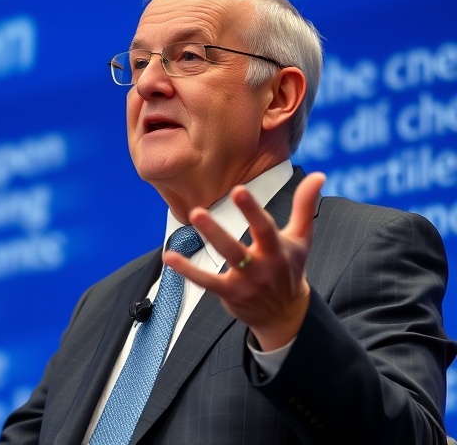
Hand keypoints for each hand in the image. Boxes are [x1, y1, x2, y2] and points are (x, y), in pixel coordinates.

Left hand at [164, 172, 325, 350]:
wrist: (286, 314)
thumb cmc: (290, 268)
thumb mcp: (301, 239)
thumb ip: (305, 206)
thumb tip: (319, 175)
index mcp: (278, 250)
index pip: (264, 228)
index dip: (251, 210)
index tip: (238, 190)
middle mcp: (261, 267)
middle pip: (236, 248)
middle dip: (217, 231)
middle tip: (196, 211)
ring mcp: (244, 282)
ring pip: (222, 260)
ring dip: (205, 242)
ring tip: (190, 220)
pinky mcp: (229, 293)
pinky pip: (206, 282)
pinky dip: (188, 271)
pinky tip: (170, 257)